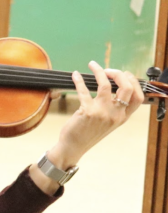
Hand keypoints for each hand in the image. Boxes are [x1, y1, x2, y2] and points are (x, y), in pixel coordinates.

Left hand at [32, 62, 141, 192]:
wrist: (73, 147)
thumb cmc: (88, 133)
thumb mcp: (108, 123)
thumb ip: (115, 108)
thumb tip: (114, 87)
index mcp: (123, 117)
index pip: (138, 97)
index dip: (133, 82)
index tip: (124, 74)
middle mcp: (115, 114)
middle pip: (126, 87)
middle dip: (119, 74)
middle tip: (108, 70)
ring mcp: (102, 113)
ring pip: (106, 85)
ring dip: (99, 72)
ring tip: (93, 65)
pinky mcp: (87, 111)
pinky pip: (84, 90)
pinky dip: (79, 80)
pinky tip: (75, 75)